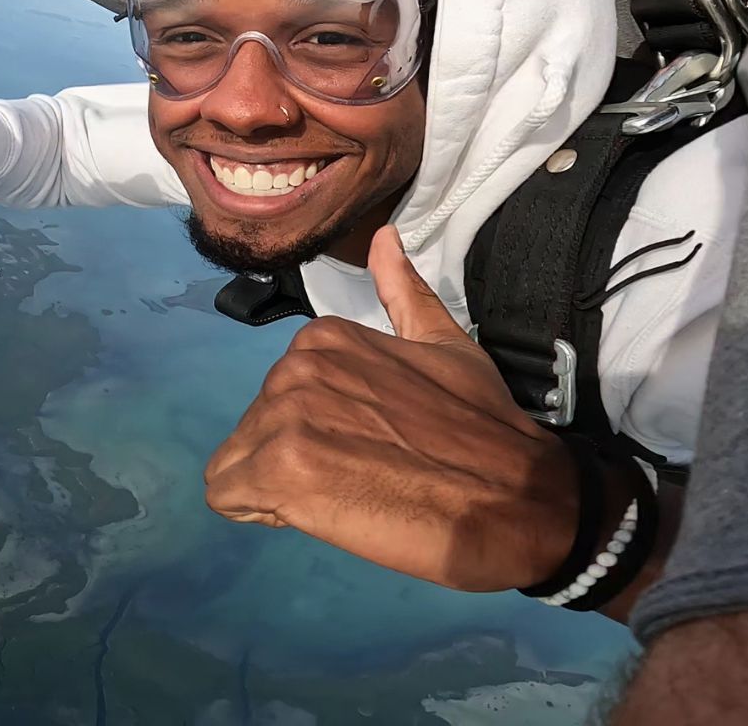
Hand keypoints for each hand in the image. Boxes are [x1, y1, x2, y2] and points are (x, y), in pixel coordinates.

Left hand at [201, 227, 577, 591]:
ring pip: (238, 464)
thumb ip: (403, 293)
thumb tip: (384, 235)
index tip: (367, 449)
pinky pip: (227, 495)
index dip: (314, 436)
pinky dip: (262, 511)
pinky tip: (319, 512)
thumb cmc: (484, 428)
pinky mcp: (280, 471)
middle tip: (362, 476)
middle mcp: (292, 367)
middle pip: (253, 430)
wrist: (519, 498)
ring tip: (349, 494)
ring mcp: (283, 416)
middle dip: (293, 462)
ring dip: (281, 490)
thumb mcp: (444, 343)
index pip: (277, 398)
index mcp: (321, 338)